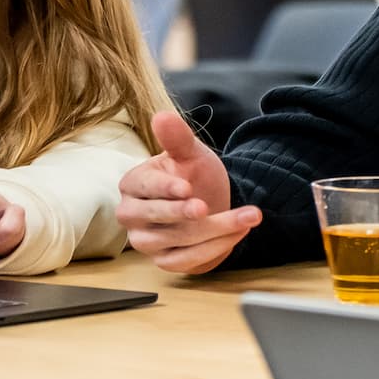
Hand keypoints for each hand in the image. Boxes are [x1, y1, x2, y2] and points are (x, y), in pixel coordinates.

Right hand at [118, 110, 263, 274]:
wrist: (210, 202)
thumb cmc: (192, 175)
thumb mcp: (190, 153)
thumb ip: (177, 138)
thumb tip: (162, 117)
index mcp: (132, 184)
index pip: (143, 186)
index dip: (165, 188)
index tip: (187, 187)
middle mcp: (132, 215)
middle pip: (154, 216)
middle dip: (183, 213)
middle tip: (207, 207)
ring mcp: (146, 241)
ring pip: (176, 240)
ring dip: (214, 230)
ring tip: (247, 216)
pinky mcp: (164, 261)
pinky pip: (186, 261)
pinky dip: (215, 248)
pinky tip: (238, 232)